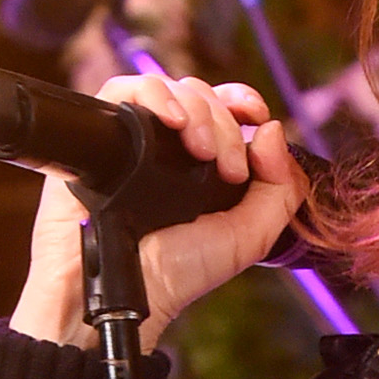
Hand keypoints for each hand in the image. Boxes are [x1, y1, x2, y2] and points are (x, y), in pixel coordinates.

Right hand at [8, 72, 301, 350]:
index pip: (223, 108)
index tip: (257, 114)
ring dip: (196, 110)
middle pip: (200, 97)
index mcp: (202, 164)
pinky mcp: (100, 134)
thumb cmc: (176, 273)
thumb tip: (272, 130)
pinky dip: (153, 94)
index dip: (241, 101)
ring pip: (168, 88)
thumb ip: (278, 190)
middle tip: (227, 167)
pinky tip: (171, 121)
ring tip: (202, 152)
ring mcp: (134, 138)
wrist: (126, 289)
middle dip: (224, 123)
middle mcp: (168, 147)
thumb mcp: (247, 237)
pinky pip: (123, 90)